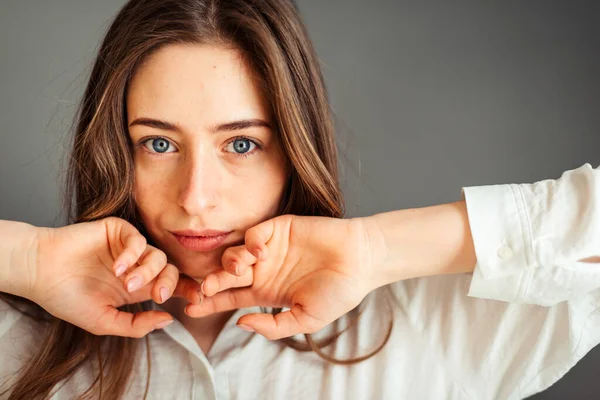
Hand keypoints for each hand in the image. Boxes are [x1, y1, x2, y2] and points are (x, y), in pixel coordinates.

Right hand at [27, 217, 200, 336]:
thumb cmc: (67, 298)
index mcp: (137, 288)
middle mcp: (137, 267)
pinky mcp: (118, 231)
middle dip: (171, 284)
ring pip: (158, 256)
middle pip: (170, 271)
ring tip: (126, 283)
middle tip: (160, 295)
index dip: (186, 290)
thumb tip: (168, 320)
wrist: (39, 272)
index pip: (170, 286)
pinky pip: (139, 240)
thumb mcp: (102, 321)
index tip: (197, 298)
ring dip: (147, 272)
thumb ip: (134, 325)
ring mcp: (128, 248)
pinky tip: (117, 267)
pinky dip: (133, 254)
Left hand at [185, 215, 385, 339]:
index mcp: (268, 292)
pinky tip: (260, 254)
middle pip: (227, 277)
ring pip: (235, 255)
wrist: (361, 261)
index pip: (232, 299)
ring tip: (238, 272)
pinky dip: (250, 244)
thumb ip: (274, 327)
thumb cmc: (339, 292)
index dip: (211, 304)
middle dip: (211, 284)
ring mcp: (271, 249)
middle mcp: (264, 270)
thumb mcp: (306, 319)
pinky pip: (254, 235)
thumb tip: (241, 324)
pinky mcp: (279, 229)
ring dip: (229, 264)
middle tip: (202, 290)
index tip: (190, 310)